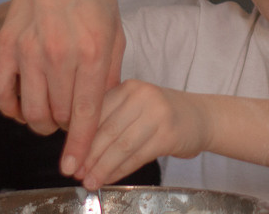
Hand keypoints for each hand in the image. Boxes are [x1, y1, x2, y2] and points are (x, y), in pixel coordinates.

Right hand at [0, 0, 123, 176]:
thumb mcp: (115, 28)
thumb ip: (111, 70)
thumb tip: (105, 105)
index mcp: (92, 50)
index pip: (86, 111)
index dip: (82, 143)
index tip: (76, 165)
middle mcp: (59, 54)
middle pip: (58, 116)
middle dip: (67, 126)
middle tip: (71, 115)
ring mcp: (28, 52)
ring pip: (29, 112)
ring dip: (40, 121)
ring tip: (50, 110)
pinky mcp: (5, 49)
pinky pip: (0, 95)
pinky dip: (10, 108)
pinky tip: (23, 103)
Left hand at [76, 80, 208, 189]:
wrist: (201, 117)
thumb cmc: (162, 115)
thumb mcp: (135, 107)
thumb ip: (110, 120)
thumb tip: (76, 149)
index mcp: (129, 87)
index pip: (96, 113)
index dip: (78, 139)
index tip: (67, 159)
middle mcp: (143, 95)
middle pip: (107, 130)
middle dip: (87, 156)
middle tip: (75, 174)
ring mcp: (158, 113)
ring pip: (121, 145)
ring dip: (102, 167)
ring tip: (89, 181)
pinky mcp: (169, 133)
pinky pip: (137, 156)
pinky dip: (120, 170)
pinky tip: (109, 178)